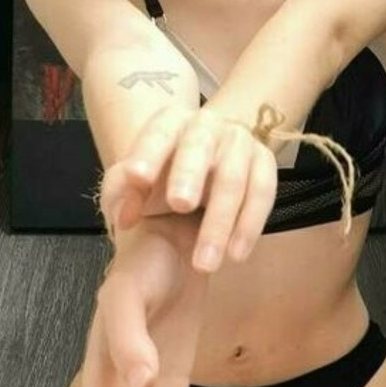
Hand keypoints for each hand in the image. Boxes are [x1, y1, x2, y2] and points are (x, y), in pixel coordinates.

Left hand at [99, 105, 278, 273]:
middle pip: (199, 146)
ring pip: (233, 179)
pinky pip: (263, 193)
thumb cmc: (163, 176)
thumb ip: (121, 196)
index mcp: (170, 123)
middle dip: (189, 175)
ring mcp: (240, 142)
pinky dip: (249, 226)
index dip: (148, 154)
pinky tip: (236, 255)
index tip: (137, 178)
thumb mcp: (133, 183)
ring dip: (220, 222)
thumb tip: (124, 216)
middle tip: (179, 205)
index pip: (157, 134)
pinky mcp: (265, 162)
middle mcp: (207, 125)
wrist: (208, 170)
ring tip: (205, 263)